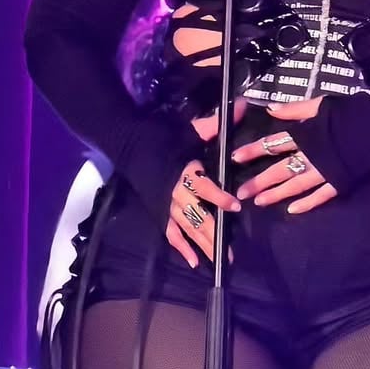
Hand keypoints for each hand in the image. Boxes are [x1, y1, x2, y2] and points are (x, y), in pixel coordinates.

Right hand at [165, 99, 247, 267]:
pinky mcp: (158, 212)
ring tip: (220, 259)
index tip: (235, 206)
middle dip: (214, 233)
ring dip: (203, 245)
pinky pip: (171, 234)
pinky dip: (182, 249)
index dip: (219, 197)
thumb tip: (241, 105)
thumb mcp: (190, 129)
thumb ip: (216, 124)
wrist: (128, 143)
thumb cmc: (162, 136)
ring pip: (187, 229)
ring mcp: (166, 205)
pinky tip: (195, 263)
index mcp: (185, 172)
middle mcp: (176, 192)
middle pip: (197, 216)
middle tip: (230, 251)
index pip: (204, 186)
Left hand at [231, 98, 337, 213]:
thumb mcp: (321, 104)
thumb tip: (270, 110)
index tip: (236, 157)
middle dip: (259, 181)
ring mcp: (325, 172)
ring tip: (259, 202)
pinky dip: (307, 203)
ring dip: (276, 194)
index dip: (253, 151)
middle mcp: (311, 156)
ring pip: (296, 185)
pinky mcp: (340, 182)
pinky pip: (321, 196)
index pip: (273, 144)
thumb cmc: (352, 112)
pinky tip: (292, 210)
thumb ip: (295, 110)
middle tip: (240, 193)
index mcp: (306, 135)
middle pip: (280, 170)